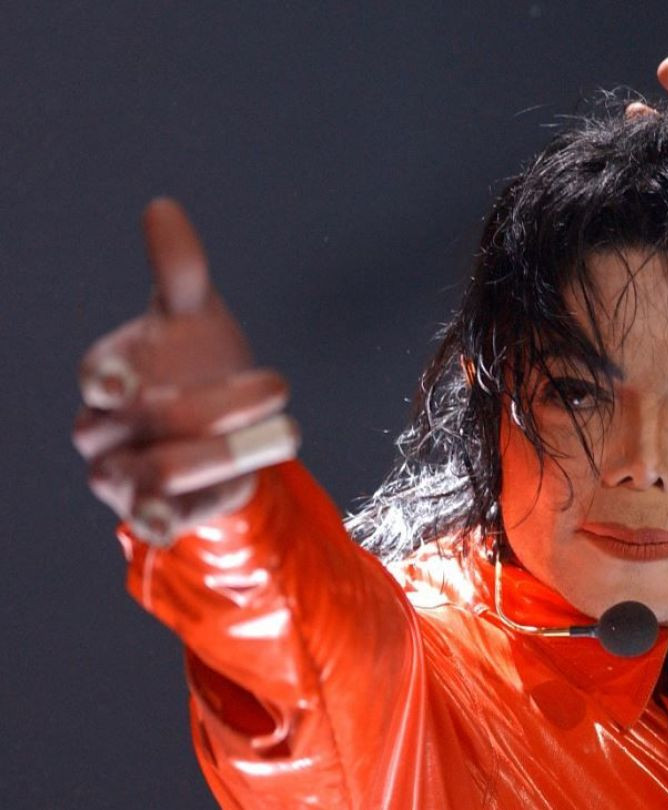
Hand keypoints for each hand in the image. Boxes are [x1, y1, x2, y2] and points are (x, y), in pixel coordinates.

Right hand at [73, 198, 298, 546]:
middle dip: (217, 404)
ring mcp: (122, 474)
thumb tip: (161, 206)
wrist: (219, 429)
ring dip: (221, 454)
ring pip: (159, 472)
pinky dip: (169, 518)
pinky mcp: (152, 512)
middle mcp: (104, 428)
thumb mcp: (194, 317)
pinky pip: (156, 520)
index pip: (99, 375)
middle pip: (150, 420)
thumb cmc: (194, 363)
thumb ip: (179, 269)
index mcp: (108, 375)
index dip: (110, 379)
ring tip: (283, 435)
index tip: (125, 383)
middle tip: (278, 386)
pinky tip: (181, 515)